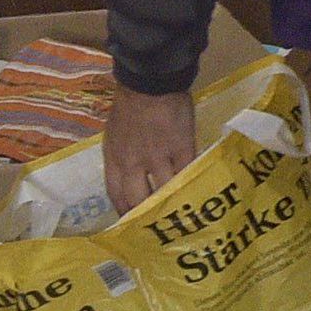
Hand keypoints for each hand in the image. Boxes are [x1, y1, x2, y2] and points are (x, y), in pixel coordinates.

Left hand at [102, 86, 198, 213]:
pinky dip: (190, 186)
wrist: (150, 81)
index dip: (124, 213)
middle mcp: (133, 163)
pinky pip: (186, 175)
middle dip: (147, 217)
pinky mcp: (181, 149)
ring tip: (180, 218)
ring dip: (171, 206)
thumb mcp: (114, 133)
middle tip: (157, 229)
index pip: (116, 196)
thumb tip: (131, 178)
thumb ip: (121, 158)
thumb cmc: (130, 104)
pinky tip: (195, 195)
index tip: (132, 225)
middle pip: (138, 202)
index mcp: (115, 159)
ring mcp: (158, 157)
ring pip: (164, 193)